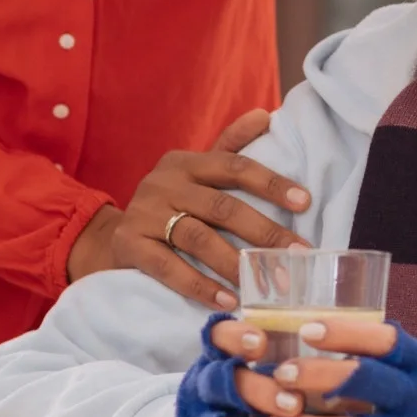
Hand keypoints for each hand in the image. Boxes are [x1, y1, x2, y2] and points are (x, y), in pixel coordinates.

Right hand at [88, 110, 313, 307]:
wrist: (111, 238)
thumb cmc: (168, 205)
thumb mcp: (195, 172)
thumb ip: (229, 145)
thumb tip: (265, 115)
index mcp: (186, 162)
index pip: (235, 166)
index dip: (271, 183)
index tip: (306, 202)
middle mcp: (164, 183)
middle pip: (222, 207)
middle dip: (264, 233)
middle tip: (297, 256)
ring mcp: (145, 214)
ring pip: (198, 238)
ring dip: (236, 264)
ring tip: (266, 285)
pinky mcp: (130, 245)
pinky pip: (169, 267)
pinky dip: (200, 285)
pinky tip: (228, 300)